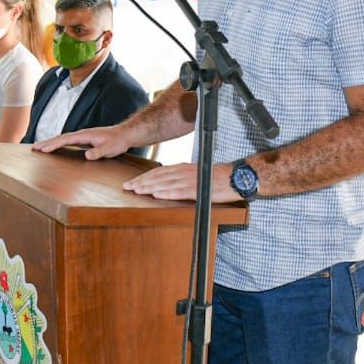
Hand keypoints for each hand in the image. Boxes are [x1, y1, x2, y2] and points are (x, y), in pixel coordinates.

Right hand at [33, 126, 132, 159]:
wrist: (124, 134)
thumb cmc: (117, 141)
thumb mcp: (109, 148)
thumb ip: (98, 152)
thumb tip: (87, 155)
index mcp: (85, 135)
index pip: (66, 140)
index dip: (54, 144)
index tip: (43, 149)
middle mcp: (81, 134)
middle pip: (60, 138)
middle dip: (47, 143)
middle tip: (34, 148)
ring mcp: (82, 137)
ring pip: (63, 139)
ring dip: (51, 143)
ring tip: (39, 148)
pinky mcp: (84, 140)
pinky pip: (67, 142)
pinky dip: (58, 144)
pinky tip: (54, 148)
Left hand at [122, 162, 238, 203]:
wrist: (235, 177)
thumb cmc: (216, 177)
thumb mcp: (195, 174)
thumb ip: (181, 177)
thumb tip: (167, 183)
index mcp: (182, 168)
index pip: (159, 172)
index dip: (144, 177)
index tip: (133, 182)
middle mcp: (183, 172)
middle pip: (158, 177)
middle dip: (141, 182)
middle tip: (127, 187)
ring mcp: (190, 181)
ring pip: (165, 184)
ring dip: (149, 188)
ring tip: (137, 191)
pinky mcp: (198, 190)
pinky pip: (179, 192)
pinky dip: (166, 193)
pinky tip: (157, 195)